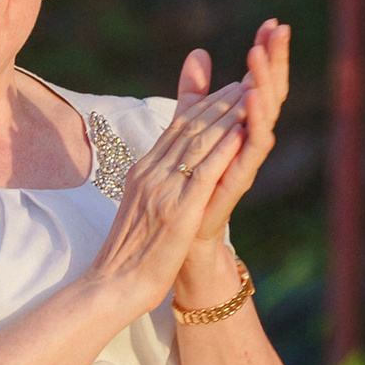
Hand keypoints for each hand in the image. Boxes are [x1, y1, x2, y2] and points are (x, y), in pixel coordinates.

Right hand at [91, 78, 255, 314]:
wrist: (114, 284)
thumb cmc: (129, 252)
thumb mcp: (141, 207)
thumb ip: (154, 181)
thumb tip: (165, 167)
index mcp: (143, 171)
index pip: (176, 128)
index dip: (204, 105)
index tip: (227, 88)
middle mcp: (152, 173)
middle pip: (189, 127)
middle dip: (219, 101)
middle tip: (245, 80)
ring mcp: (164, 190)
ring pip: (198, 143)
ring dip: (226, 116)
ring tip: (250, 95)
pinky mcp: (179, 211)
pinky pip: (203, 173)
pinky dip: (223, 149)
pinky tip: (241, 133)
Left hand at [169, 23, 287, 289]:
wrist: (183, 236)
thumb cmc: (190, 185)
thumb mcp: (190, 126)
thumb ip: (196, 92)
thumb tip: (199, 53)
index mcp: (240, 124)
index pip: (258, 80)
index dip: (266, 53)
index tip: (271, 22)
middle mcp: (249, 139)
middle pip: (268, 92)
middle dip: (274, 60)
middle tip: (278, 29)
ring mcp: (246, 158)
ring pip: (263, 115)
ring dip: (262, 84)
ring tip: (258, 56)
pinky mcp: (238, 179)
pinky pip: (251, 148)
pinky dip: (254, 123)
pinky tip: (251, 100)